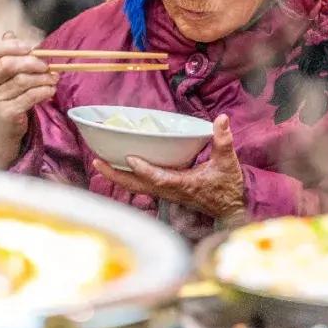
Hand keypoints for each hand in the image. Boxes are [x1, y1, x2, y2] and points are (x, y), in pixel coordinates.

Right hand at [0, 32, 57, 168]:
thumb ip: (2, 56)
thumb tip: (9, 34)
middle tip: (46, 66)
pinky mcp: (6, 115)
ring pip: (22, 81)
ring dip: (43, 78)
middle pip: (8, 65)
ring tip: (53, 78)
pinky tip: (50, 90)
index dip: (11, 46)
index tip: (29, 47)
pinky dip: (44, 91)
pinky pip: (30, 97)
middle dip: (32, 62)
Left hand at [93, 115, 246, 221]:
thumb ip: (223, 140)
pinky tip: (118, 167)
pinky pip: (141, 185)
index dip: (144, 170)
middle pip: (137, 186)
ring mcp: (166, 193)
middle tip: (97, 162)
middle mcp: (170, 191)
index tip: (130, 158)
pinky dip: (127, 177)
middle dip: (116, 175)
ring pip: (137, 187)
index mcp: (184, 185)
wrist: (229, 208)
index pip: (160, 178)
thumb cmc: (228, 187)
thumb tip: (221, 119)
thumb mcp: (227, 162)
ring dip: (118, 176)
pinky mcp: (166, 191)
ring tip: (99, 162)